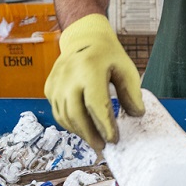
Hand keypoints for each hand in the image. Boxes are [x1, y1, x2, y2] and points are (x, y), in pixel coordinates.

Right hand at [44, 14, 144, 148]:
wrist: (84, 39)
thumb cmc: (108, 55)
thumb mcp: (126, 68)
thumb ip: (132, 92)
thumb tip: (136, 115)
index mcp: (90, 68)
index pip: (96, 103)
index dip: (105, 124)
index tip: (114, 139)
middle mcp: (68, 75)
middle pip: (76, 113)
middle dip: (90, 134)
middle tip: (103, 146)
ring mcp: (56, 81)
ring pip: (65, 116)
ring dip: (80, 132)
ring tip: (95, 140)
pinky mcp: (49, 87)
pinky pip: (58, 112)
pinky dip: (70, 124)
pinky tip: (83, 128)